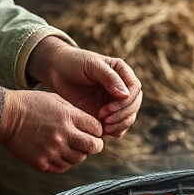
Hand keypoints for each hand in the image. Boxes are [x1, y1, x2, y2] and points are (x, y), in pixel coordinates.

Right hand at [0, 88, 102, 172]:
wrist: (5, 116)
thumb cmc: (31, 105)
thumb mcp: (56, 100)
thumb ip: (75, 113)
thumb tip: (91, 126)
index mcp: (68, 116)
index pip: (97, 129)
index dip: (97, 130)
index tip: (93, 131)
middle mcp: (63, 134)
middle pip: (93, 147)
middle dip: (95, 145)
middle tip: (91, 144)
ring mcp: (53, 150)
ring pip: (79, 159)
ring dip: (78, 153)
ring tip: (70, 146)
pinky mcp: (43, 162)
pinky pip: (63, 167)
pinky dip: (65, 162)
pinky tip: (59, 153)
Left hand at [28, 38, 142, 137]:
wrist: (57, 72)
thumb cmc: (74, 63)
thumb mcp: (91, 65)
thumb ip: (109, 77)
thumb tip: (126, 94)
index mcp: (122, 72)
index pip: (135, 89)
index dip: (126, 102)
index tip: (108, 109)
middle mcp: (123, 87)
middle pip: (134, 105)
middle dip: (122, 116)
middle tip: (103, 120)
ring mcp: (115, 102)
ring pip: (129, 118)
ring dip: (119, 125)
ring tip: (102, 127)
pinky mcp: (107, 114)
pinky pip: (118, 126)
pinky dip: (114, 131)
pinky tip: (101, 131)